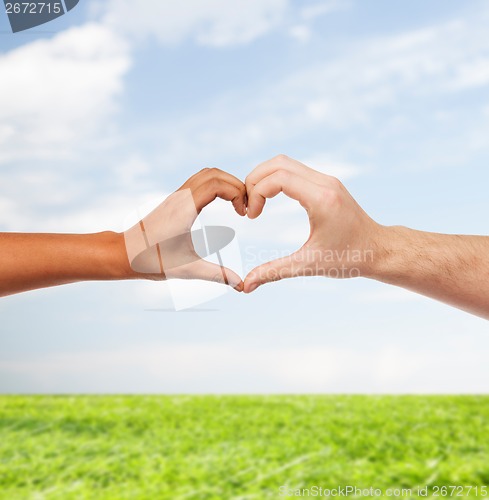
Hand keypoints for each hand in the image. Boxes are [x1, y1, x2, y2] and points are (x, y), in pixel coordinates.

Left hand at [124, 167, 246, 290]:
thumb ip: (217, 275)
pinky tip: (221, 204)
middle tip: (245, 207)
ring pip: (206, 174)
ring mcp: (176, 196)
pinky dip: (216, 185)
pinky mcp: (174, 200)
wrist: (123, 254)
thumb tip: (241, 285)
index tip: (243, 213)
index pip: (217, 184)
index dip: (237, 193)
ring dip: (226, 183)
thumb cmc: (152, 262)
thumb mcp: (188, 269)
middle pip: (214, 173)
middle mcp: (180, 197)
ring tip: (236, 205)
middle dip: (236, 185)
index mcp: (185, 209)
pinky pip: (199, 181)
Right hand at [243, 155, 380, 292]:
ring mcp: (327, 180)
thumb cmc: (349, 259)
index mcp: (321, 199)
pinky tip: (270, 199)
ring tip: (256, 202)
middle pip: (278, 163)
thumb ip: (274, 272)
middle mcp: (325, 183)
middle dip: (255, 180)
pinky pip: (294, 170)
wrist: (379, 250)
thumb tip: (246, 285)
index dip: (257, 193)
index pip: (278, 178)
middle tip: (248, 206)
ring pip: (285, 163)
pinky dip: (276, 179)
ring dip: (264, 178)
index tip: (252, 216)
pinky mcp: (327, 183)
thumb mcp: (309, 265)